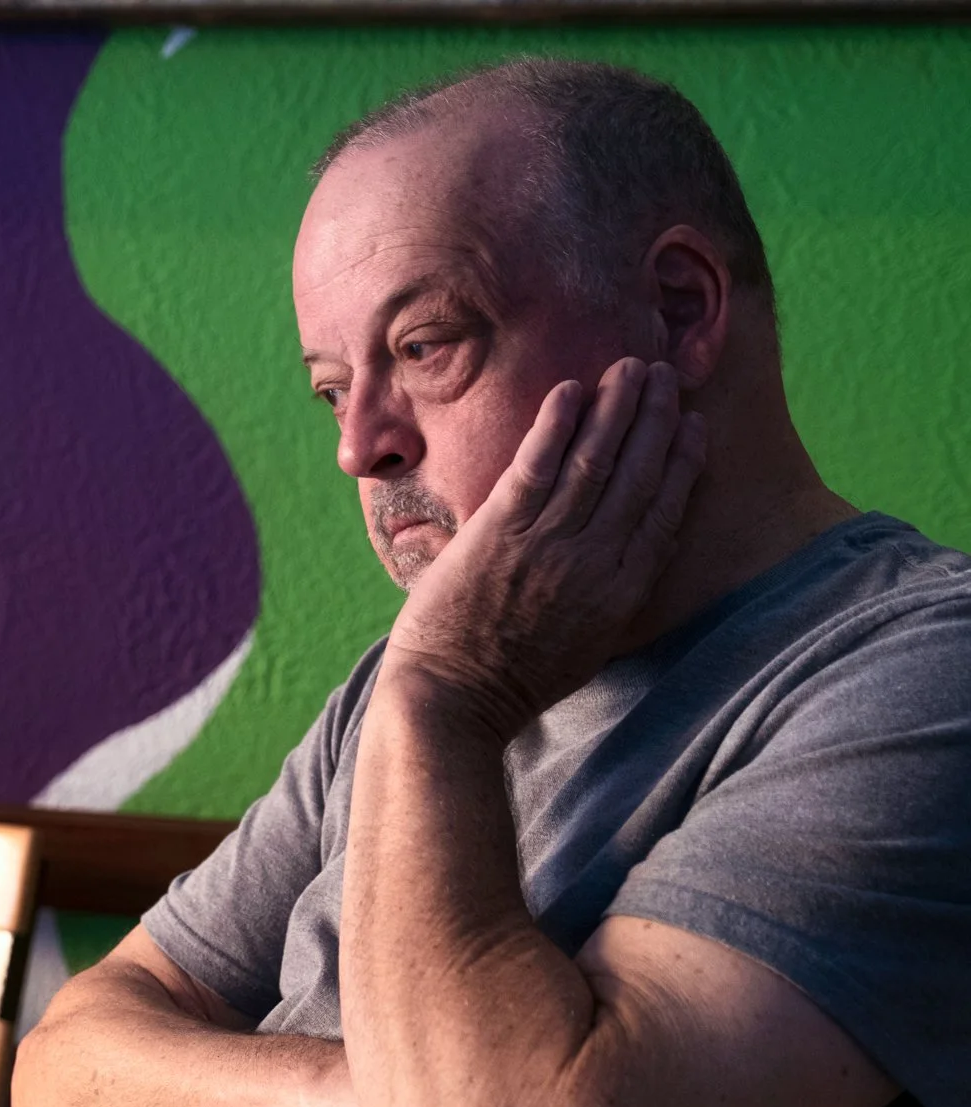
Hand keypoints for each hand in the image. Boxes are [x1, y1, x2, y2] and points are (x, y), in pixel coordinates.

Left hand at [381, 358, 706, 739]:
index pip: (664, 513)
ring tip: (630, 367)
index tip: (693, 425)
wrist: (452, 701)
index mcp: (620, 594)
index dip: (682, 464)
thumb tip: (613, 557)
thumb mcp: (582, 645)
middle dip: (653, 419)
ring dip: (615, 408)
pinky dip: (556, 425)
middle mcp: (593, 563)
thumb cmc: (508, 681)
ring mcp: (547, 544)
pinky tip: (571, 391)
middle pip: (637, 475)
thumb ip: (603, 596)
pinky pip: (536, 465)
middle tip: (663, 374)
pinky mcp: (500, 531)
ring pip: (594, 462)